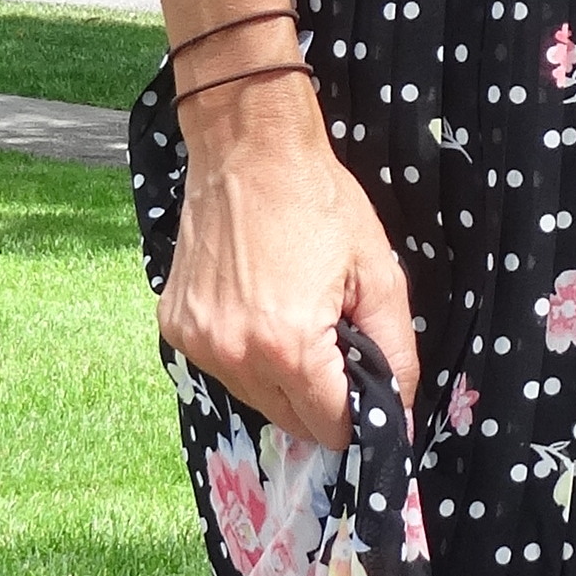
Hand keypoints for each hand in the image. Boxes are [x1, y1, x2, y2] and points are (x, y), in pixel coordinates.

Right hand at [157, 69, 418, 446]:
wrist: (248, 147)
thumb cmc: (320, 202)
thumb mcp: (379, 273)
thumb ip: (396, 353)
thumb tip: (400, 414)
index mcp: (289, 345)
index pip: (330, 427)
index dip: (359, 418)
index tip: (369, 391)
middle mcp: (235, 354)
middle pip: (290, 421)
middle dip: (322, 401)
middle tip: (337, 347)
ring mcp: (197, 342)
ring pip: (255, 399)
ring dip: (283, 381)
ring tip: (298, 322)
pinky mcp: (175, 326)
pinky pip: (222, 368)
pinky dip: (248, 356)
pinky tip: (261, 310)